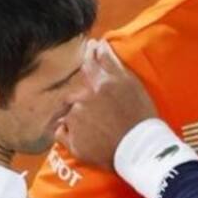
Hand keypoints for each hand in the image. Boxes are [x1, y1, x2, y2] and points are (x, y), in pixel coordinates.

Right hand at [56, 41, 156, 168]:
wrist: (138, 147)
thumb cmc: (109, 153)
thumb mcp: (79, 151)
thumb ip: (64, 136)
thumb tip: (59, 125)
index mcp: (74, 112)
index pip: (68, 104)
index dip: (72, 104)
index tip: (75, 103)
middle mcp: (85, 95)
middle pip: (77, 82)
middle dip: (77, 76)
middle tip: (77, 66)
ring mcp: (104, 84)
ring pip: (91, 65)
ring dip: (88, 55)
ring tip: (88, 46)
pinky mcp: (122, 79)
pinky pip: (110, 60)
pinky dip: (104, 51)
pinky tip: (101, 44)